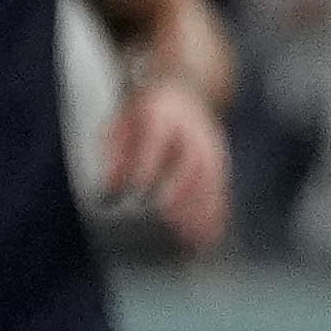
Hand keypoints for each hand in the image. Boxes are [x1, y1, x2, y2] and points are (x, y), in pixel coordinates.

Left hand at [100, 75, 231, 250]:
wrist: (184, 91)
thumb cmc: (144, 115)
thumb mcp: (120, 123)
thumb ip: (114, 153)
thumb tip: (111, 187)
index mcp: (162, 117)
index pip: (155, 143)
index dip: (146, 169)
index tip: (137, 193)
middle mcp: (192, 133)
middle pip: (189, 165)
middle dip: (180, 193)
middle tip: (167, 219)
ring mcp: (210, 149)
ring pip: (210, 183)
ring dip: (202, 211)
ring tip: (192, 238)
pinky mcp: (220, 163)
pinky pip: (220, 191)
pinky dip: (216, 215)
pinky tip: (210, 236)